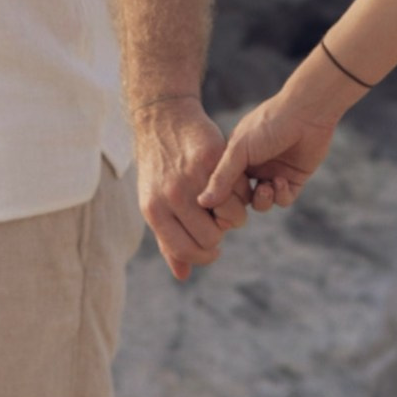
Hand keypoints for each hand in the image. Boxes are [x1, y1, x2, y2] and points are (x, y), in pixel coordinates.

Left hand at [134, 98, 246, 280]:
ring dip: (235, 212)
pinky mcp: (211, 158)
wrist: (163, 121)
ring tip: (227, 200)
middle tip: (219, 217)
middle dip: (220, 232)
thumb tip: (183, 275)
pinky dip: (242, 192)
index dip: (204, 255)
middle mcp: (171, 196)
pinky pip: (238, 190)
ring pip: (231, 215)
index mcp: (154, 211)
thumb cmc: (159, 168)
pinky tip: (233, 184)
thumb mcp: (154, 204)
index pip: (185, 251)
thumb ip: (168, 241)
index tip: (214, 249)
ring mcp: (192, 177)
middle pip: (211, 237)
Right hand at [199, 65, 348, 217]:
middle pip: (243, 198)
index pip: (225, 186)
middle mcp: (255, 166)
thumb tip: (201, 202)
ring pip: (264, 202)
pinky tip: (281, 181)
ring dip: (263, 200)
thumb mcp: (238, 150)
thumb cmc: (267, 125)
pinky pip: (284, 198)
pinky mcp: (295, 178)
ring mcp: (275, 172)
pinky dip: (281, 195)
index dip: (223, 199)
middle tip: (245, 198)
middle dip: (243, 202)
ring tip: (266, 187)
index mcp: (237, 156)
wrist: (305, 113)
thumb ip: (221, 177)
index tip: (220, 207)